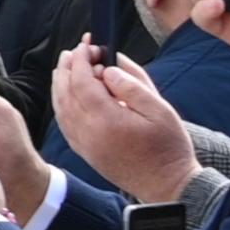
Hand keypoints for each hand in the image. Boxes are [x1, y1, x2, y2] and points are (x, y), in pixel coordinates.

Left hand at [52, 45, 195, 202]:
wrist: (167, 185)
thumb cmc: (168, 147)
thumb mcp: (160, 109)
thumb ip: (132, 84)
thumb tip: (109, 67)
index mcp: (107, 119)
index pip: (82, 81)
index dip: (82, 59)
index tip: (88, 44)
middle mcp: (88, 132)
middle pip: (65, 92)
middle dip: (68, 67)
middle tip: (75, 50)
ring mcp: (83, 143)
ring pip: (60, 107)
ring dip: (60, 84)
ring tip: (67, 66)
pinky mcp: (84, 151)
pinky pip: (64, 122)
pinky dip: (61, 104)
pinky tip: (68, 94)